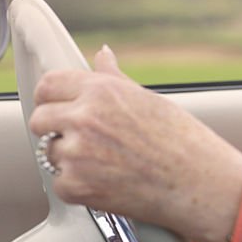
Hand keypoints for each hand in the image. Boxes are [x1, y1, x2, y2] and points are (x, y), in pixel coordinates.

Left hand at [29, 45, 241, 241]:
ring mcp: (77, 153)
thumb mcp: (149, 100)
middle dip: (57, 129)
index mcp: (102, 91)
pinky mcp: (76, 186)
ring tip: (108, 164)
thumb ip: (114, 78)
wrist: (201, 184)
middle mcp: (85, 118)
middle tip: (86, 141)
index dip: (54, 98)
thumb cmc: (184, 142)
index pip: (49, 85)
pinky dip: (79, 186)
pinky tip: (109, 182)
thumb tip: (103, 54)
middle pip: (40, 119)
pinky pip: (61, 183)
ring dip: (70, 159)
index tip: (60, 108)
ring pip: (49, 153)